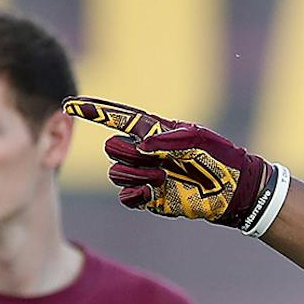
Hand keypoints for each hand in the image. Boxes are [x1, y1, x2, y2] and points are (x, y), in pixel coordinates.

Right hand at [63, 97, 288, 234]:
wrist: (233, 191)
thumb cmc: (219, 158)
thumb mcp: (197, 139)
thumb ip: (167, 139)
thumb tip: (141, 145)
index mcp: (154, 130)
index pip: (117, 118)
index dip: (94, 111)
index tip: (70, 104)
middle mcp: (145, 152)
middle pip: (112, 148)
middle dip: (129, 154)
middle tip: (157, 160)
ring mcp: (146, 175)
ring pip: (116, 173)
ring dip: (136, 175)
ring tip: (163, 178)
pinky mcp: (151, 199)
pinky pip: (127, 197)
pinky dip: (133, 194)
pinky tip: (150, 192)